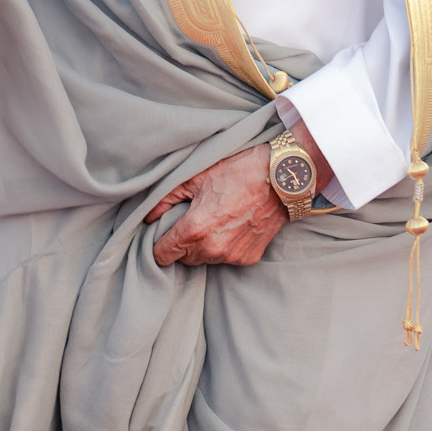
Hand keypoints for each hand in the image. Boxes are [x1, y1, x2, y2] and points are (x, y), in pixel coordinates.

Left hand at [146, 120, 332, 268]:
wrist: (282, 177)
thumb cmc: (239, 171)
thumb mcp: (197, 177)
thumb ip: (167, 198)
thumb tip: (149, 215)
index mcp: (194, 230)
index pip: (162, 255)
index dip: (159, 243)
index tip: (164, 233)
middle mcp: (212, 249)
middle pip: (184, 258)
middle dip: (183, 243)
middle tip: (193, 219)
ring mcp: (232, 255)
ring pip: (206, 259)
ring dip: (205, 246)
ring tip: (216, 219)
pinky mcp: (249, 257)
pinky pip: (227, 257)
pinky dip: (226, 246)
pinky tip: (233, 225)